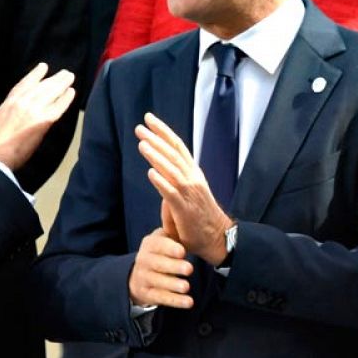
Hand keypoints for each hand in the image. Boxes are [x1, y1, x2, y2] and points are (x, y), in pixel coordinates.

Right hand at [0, 63, 75, 171]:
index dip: (35, 74)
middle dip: (53, 78)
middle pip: (41, 86)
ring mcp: (33, 110)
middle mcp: (21, 103)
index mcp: (8, 103)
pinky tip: (71, 92)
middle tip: (64, 72)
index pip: (24, 84)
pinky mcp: (43, 121)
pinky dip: (65, 99)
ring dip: (62, 84)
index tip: (43, 67)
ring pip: (50, 92)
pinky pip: (58, 106)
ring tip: (69, 77)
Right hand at [127, 228, 193, 308]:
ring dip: (173, 285)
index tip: (183, 251)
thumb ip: (173, 228)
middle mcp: (143, 260)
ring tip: (186, 286)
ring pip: (158, 282)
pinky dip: (175, 301)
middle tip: (189, 269)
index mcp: (149, 244)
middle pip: (157, 264)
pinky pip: (160, 298)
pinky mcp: (146, 294)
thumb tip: (178, 208)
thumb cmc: (162, 251)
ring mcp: (143, 278)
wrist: (140, 274)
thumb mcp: (164, 238)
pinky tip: (189, 302)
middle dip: (173, 267)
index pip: (157, 244)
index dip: (169, 248)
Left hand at [136, 112, 231, 265]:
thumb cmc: (199, 216)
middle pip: (174, 154)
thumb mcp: (188, 192)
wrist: (216, 237)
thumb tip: (158, 171)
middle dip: (156, 138)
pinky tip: (150, 173)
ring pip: (172, 170)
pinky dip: (161, 182)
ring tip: (142, 144)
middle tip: (140, 127)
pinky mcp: (185, 209)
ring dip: (157, 156)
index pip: (177, 147)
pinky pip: (172, 193)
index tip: (149, 120)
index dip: (163, 132)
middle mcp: (192, 178)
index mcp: (192, 172)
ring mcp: (190, 193)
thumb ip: (174, 180)